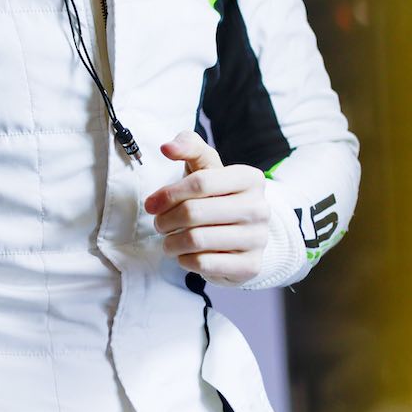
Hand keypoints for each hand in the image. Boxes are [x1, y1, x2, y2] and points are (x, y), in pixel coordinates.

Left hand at [144, 131, 269, 285]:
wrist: (240, 232)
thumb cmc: (215, 194)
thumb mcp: (204, 165)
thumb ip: (187, 146)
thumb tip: (167, 147)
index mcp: (251, 178)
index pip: (199, 182)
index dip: (168, 194)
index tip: (152, 203)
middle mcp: (260, 208)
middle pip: (194, 212)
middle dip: (165, 219)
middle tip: (159, 224)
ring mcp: (258, 238)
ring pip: (196, 240)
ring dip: (171, 242)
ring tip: (168, 240)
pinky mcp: (250, 266)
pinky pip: (204, 264)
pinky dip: (185, 260)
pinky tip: (185, 255)